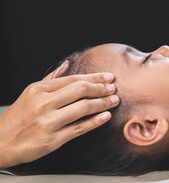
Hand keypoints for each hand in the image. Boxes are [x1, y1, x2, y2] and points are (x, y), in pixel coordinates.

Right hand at [0, 61, 119, 167]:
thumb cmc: (18, 117)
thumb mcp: (31, 93)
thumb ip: (51, 78)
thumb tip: (67, 64)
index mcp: (39, 89)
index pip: (73, 79)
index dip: (94, 77)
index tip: (109, 77)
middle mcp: (44, 103)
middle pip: (80, 90)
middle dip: (101, 88)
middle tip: (113, 88)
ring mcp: (48, 122)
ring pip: (83, 108)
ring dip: (103, 103)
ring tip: (114, 101)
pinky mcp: (52, 139)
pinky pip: (79, 128)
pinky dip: (95, 121)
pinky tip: (105, 116)